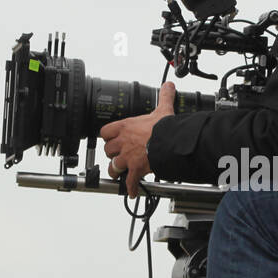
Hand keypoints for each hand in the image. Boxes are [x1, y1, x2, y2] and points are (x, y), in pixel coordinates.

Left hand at [101, 82, 175, 197]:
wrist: (171, 142)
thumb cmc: (164, 128)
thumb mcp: (162, 109)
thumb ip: (164, 97)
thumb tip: (169, 86)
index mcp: (126, 127)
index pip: (106, 131)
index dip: (109, 136)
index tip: (112, 138)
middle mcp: (123, 143)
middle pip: (108, 150)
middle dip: (112, 154)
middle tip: (118, 155)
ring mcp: (128, 157)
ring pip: (114, 166)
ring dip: (116, 170)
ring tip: (120, 172)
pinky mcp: (135, 170)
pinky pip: (129, 181)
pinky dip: (131, 187)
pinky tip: (132, 191)